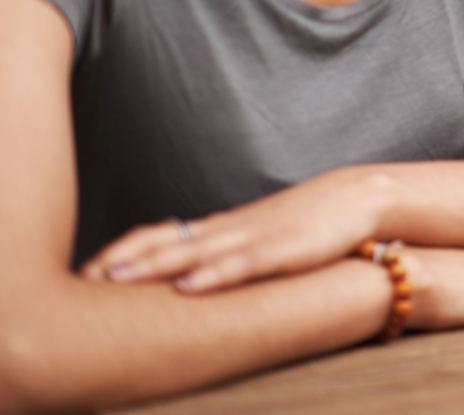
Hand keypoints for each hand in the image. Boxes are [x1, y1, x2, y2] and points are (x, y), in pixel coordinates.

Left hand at [81, 165, 394, 291]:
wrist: (360, 198)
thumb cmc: (309, 223)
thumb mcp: (259, 238)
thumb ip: (225, 252)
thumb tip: (185, 275)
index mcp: (222, 228)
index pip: (160, 235)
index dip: (122, 250)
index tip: (87, 269)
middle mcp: (230, 229)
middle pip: (166, 241)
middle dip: (124, 260)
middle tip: (85, 276)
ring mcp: (257, 236)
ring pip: (196, 251)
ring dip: (154, 265)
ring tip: (116, 278)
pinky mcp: (286, 248)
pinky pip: (245, 263)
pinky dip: (215, 274)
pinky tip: (190, 285)